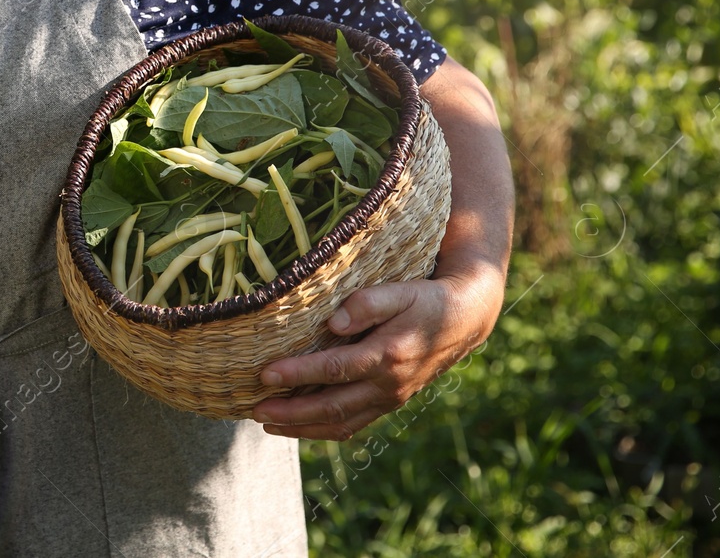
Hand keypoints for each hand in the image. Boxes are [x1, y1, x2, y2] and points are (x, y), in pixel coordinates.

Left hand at [248, 270, 502, 440]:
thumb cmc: (424, 300)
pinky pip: (353, 424)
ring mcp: (390, 398)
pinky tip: (299, 427)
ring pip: (342, 423)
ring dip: (303, 428)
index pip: (334, 369)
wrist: (463, 321)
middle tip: (256, 411)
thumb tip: (335, 321)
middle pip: (332, 406)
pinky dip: (324, 429)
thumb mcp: (400, 290)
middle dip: (291, 413)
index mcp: (387, 355)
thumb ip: (368, 303)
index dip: (297, 374)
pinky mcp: (389, 403)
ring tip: (268, 424)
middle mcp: (388, 384)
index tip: (264, 374)